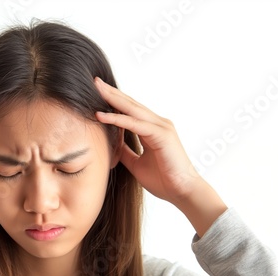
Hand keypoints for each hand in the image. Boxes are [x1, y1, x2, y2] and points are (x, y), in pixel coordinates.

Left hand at [94, 77, 198, 202]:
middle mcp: (158, 124)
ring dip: (113, 98)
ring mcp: (161, 127)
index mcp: (152, 129)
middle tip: (94, 81)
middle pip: (130, 103)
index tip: (96, 92)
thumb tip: (112, 144)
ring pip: (132, 109)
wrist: (182, 192)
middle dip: (111, 92)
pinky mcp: (161, 135)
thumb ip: (126, 151)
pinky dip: (117, 119)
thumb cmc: (163, 180)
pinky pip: (135, 124)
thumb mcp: (136, 163)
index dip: (114, 100)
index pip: (130, 110)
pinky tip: (102, 115)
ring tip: (96, 89)